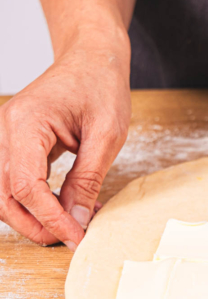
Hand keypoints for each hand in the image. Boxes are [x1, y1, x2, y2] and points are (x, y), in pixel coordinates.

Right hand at [0, 34, 130, 248]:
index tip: (75, 238)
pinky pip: (20, 180)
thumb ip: (88, 179)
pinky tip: (73, 208)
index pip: (26, 185)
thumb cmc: (101, 86)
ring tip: (74, 227)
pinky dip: (41, 201)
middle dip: (34, 225)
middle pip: (3, 194)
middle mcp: (6, 131)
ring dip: (35, 216)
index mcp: (25, 124)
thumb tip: (78, 220)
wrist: (92, 57)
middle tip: (70, 241)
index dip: (50, 218)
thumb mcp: (106, 136)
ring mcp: (8, 138)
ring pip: (6, 192)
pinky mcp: (18, 144)